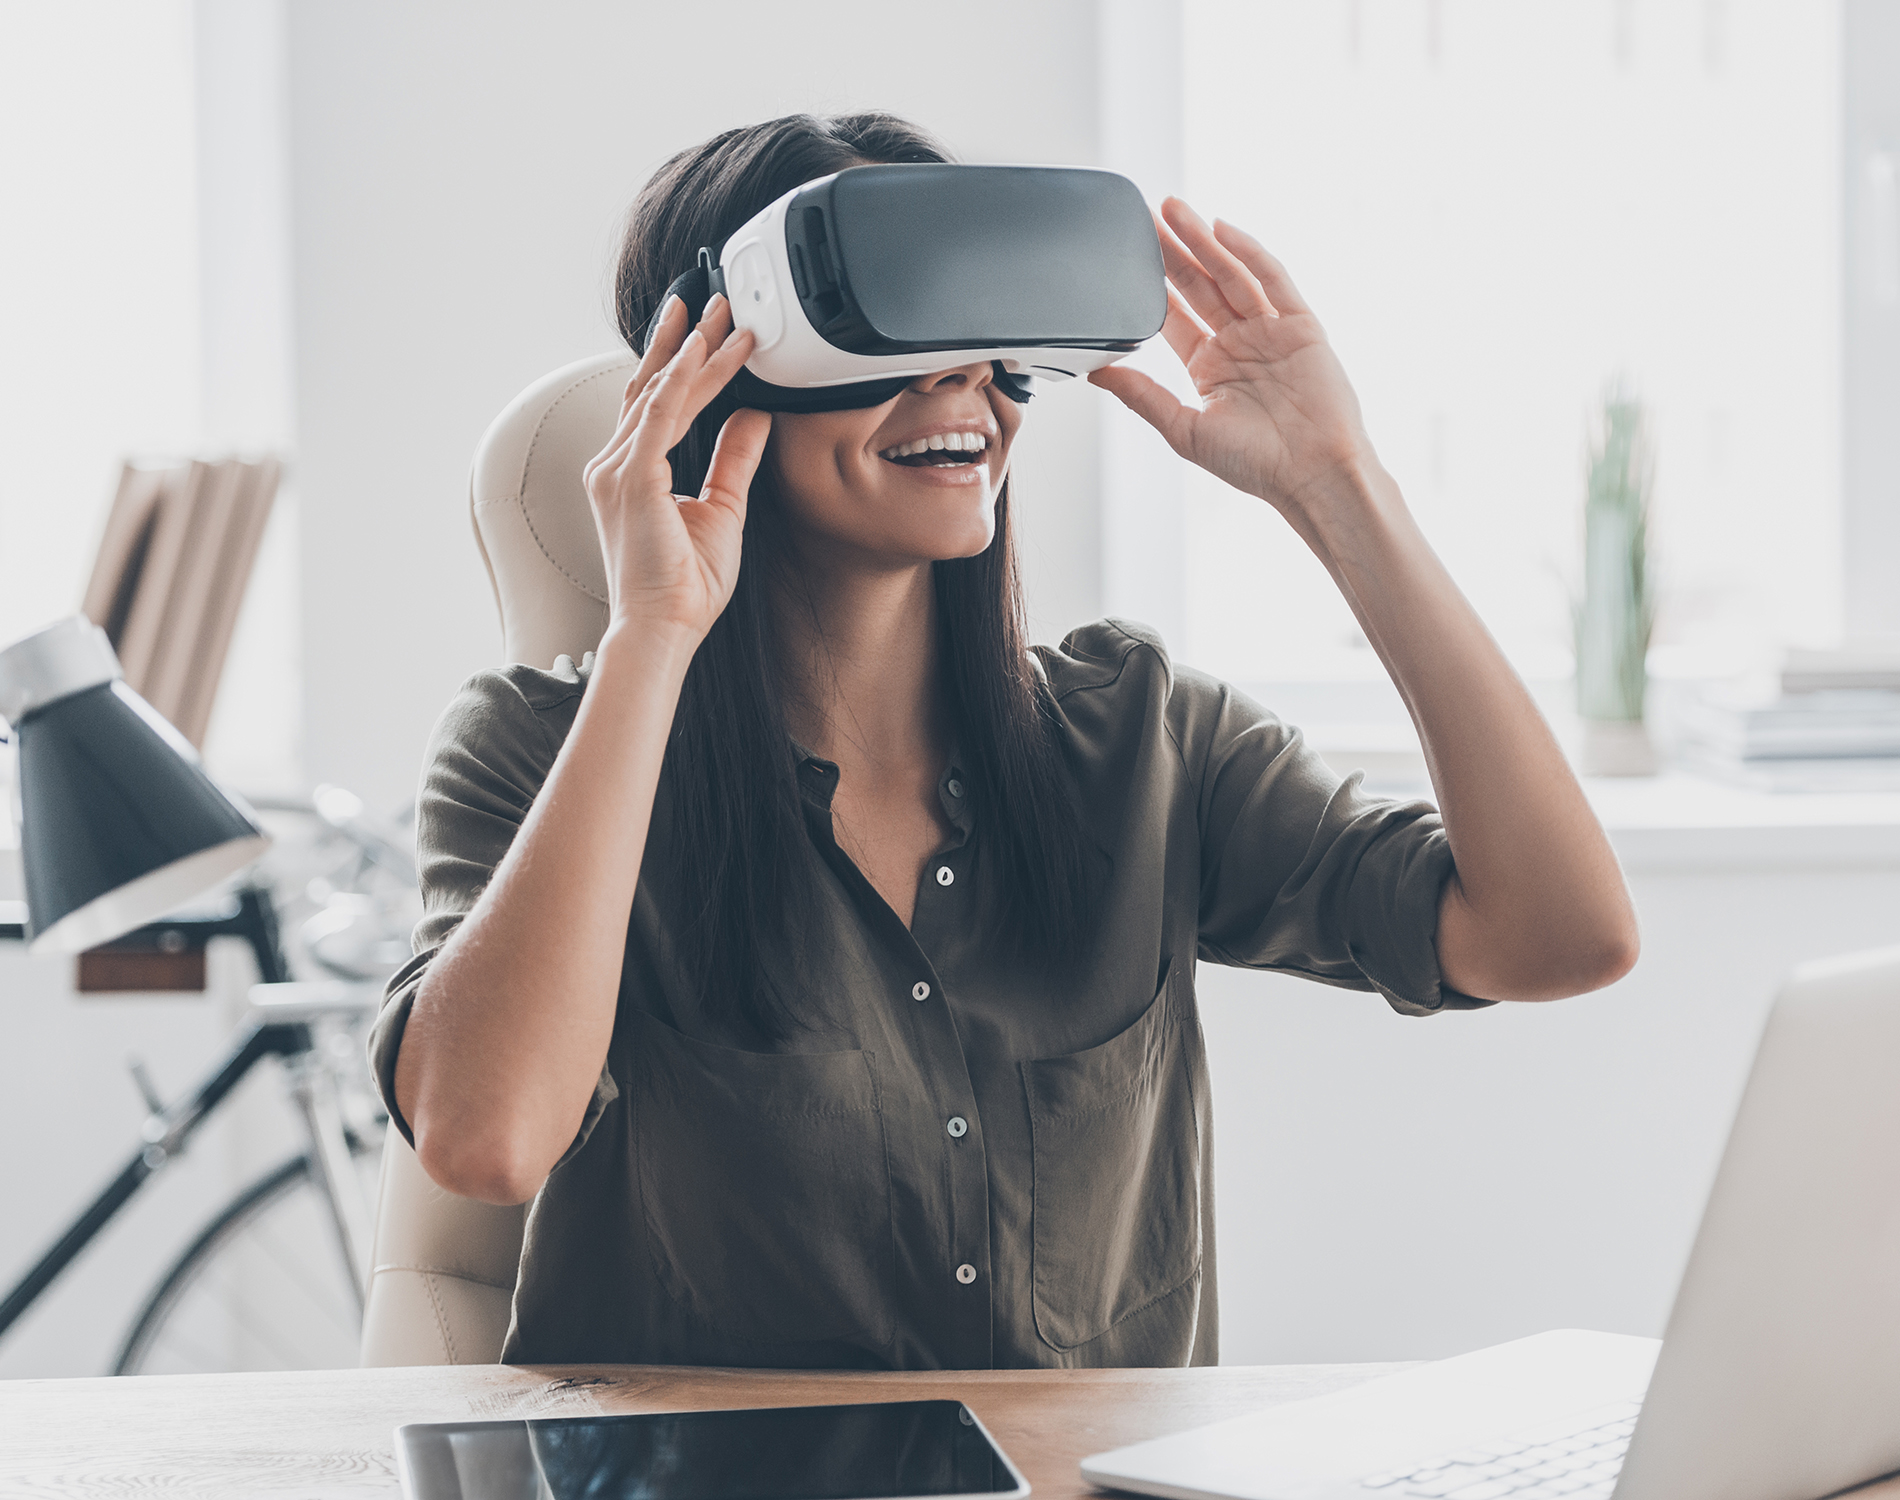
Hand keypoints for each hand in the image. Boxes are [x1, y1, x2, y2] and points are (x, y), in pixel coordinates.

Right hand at [582, 295, 770, 646]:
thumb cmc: (683, 587)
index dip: (680, 363)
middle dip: (684, 340)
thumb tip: (754, 417)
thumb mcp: (721, 509)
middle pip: (650, 386)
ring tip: (724, 315)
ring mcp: (616, 469)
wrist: (663, 627)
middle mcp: (612, 465)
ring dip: (694, 350)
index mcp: (628, 474)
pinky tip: (705, 351)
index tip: (704, 330)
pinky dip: (683, 379)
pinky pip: (660, 414)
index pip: (654, 404)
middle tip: (715, 302)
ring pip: (660, 392)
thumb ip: (733, 459)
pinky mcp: (632, 478)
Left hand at [1090, 198, 1379, 522]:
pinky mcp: (1301, 324)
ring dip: (1203, 242)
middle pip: (1200, 286)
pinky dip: (1248, 253)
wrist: (1313, 475)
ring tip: (1174, 210)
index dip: (1152, 285)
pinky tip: (1222, 230)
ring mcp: (1271, 330)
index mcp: (1210, 368)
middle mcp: (1239, 344)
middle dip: (1173, 251)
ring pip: (1231, 275)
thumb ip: (1141, 397)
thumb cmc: (1255, 464)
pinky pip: (1273, 280)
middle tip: (1147, 217)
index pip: (1174, 316)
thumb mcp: (1184, 430)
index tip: (1128, 256)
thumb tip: (1097, 373)